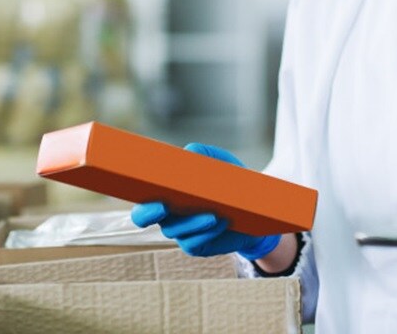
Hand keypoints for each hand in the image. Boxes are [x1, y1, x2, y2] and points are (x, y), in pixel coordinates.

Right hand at [129, 142, 280, 259]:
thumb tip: (190, 151)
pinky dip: (207, 232)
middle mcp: (167, 213)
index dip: (141, 200)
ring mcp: (180, 231)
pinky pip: (193, 242)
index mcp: (166, 192)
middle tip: (164, 206)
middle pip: (146, 218)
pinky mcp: (196, 245)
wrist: (255, 207)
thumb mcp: (220, 163)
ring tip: (213, 214)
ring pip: (174, 230)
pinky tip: (221, 222)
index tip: (153, 197)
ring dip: (192, 222)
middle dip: (150, 213)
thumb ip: (204, 154)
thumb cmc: (230, 181)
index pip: (142, 199)